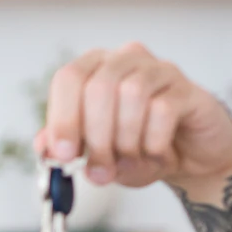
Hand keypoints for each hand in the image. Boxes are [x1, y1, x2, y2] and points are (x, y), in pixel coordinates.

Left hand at [34, 42, 231, 203]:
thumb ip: (66, 147)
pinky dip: (154, 142)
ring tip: (130, 162)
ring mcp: (159, 70)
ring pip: (131, 94)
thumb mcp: (95, 154)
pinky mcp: (187, 89)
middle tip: (100, 171)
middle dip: (96, 137)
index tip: (63, 155)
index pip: (69, 78)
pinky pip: (163, 110)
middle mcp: (125, 60)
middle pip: (99, 86)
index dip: (63, 118)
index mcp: (95, 69)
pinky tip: (157, 154)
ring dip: (126, 140)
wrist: (188, 158)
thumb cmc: (137, 149)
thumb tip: (43, 146)